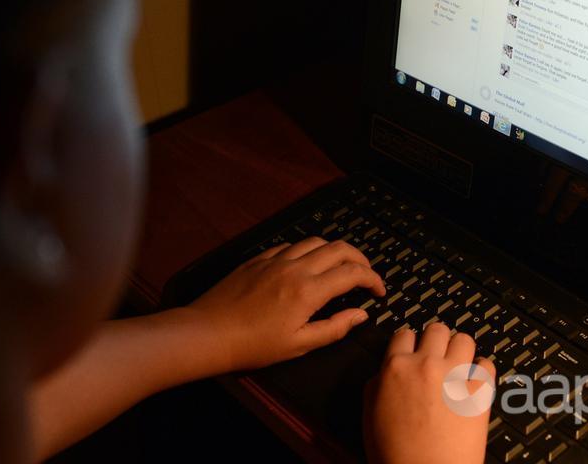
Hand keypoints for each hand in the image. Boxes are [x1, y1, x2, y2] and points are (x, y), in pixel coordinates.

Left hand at [185, 237, 385, 370]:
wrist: (209, 333)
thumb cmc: (254, 346)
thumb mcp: (299, 345)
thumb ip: (334, 328)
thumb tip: (361, 314)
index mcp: (309, 291)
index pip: (352, 273)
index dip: (373, 279)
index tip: (378, 292)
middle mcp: (295, 267)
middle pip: (339, 248)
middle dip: (360, 258)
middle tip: (366, 275)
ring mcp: (275, 259)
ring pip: (315, 241)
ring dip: (334, 251)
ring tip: (340, 267)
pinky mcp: (259, 258)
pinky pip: (291, 245)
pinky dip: (307, 251)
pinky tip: (306, 265)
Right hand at [365, 323, 494, 463]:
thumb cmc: (397, 455)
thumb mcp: (371, 415)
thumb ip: (378, 385)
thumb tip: (386, 373)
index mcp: (395, 369)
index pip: (404, 334)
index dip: (411, 344)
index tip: (416, 350)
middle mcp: (425, 365)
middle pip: (436, 330)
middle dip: (437, 341)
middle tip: (439, 356)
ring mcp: (454, 376)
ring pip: (464, 339)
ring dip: (462, 351)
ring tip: (460, 366)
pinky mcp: (479, 391)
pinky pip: (487, 365)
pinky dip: (483, 371)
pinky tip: (476, 382)